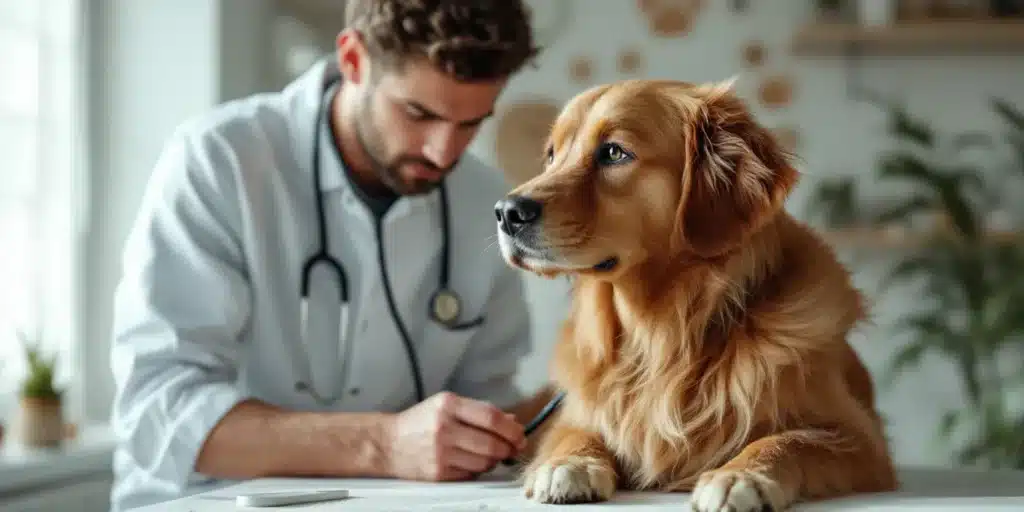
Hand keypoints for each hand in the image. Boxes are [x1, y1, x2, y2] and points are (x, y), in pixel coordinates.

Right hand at [384, 391, 526, 480]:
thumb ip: (479, 412)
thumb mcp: (447, 406)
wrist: (388, 443)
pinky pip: (471, 473)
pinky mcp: (439, 472)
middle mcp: (444, 427)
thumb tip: (511, 421)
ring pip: (484, 461)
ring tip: (493, 454)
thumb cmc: (420, 422)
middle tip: (513, 448)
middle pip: (491, 443)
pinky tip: (475, 461)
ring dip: (495, 460)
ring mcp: (441, 452)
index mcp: (448, 405)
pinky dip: (479, 469)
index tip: (520, 434)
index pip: (490, 417)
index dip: (511, 428)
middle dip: (508, 447)